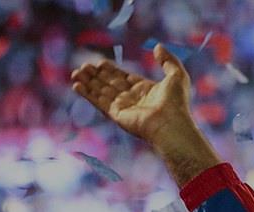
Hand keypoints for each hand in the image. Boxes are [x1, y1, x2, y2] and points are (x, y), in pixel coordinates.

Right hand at [70, 43, 192, 146]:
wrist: (172, 123)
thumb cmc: (177, 102)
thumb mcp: (177, 75)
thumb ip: (167, 60)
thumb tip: (158, 46)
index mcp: (145, 90)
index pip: (123, 78)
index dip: (111, 70)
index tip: (100, 63)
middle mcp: (133, 99)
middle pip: (110, 84)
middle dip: (96, 75)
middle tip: (83, 66)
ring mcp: (124, 107)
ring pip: (102, 92)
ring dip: (88, 82)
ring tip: (76, 73)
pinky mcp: (117, 115)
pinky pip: (99, 102)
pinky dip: (87, 94)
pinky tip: (77, 85)